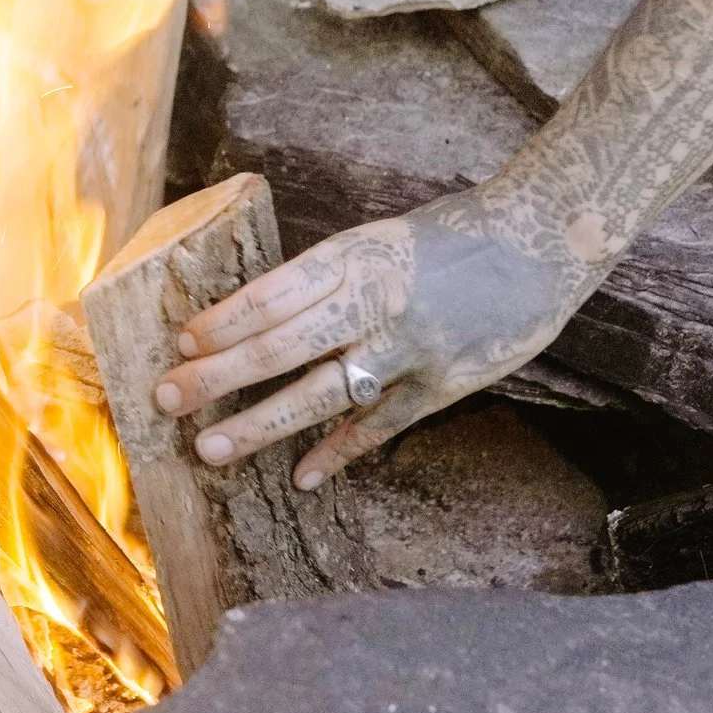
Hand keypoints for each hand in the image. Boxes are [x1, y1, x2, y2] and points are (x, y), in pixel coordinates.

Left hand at [149, 183, 583, 489]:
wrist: (547, 236)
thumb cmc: (452, 235)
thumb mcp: (380, 241)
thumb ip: (329, 280)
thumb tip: (256, 320)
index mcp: (355, 256)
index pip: (273, 294)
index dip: (222, 322)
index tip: (179, 342)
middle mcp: (377, 301)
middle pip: (281, 345)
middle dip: (217, 376)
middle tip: (164, 399)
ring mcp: (411, 347)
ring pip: (321, 392)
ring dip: (260, 425)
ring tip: (210, 450)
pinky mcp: (444, 383)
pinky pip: (379, 426)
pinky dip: (339, 453)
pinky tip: (302, 477)